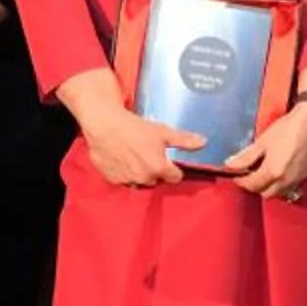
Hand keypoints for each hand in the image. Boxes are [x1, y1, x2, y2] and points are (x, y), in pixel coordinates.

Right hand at [83, 103, 201, 188]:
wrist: (104, 125)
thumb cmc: (134, 127)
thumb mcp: (162, 131)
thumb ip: (183, 140)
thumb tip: (202, 142)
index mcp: (159, 168)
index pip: (175, 177)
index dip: (174, 169)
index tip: (168, 161)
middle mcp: (145, 178)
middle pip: (156, 179)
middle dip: (155, 170)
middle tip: (148, 153)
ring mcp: (128, 180)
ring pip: (139, 180)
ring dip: (139, 172)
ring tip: (134, 155)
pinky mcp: (113, 179)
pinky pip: (123, 180)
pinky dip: (124, 172)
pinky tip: (122, 158)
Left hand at [226, 101, 306, 198]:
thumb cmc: (288, 128)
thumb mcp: (262, 141)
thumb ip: (245, 157)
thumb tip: (230, 165)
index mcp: (272, 172)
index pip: (252, 185)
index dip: (240, 181)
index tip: (235, 174)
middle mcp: (286, 181)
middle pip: (265, 193)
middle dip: (254, 186)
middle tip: (248, 174)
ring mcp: (298, 180)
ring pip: (279, 193)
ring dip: (269, 187)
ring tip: (264, 173)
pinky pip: (291, 187)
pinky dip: (282, 184)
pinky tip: (279, 172)